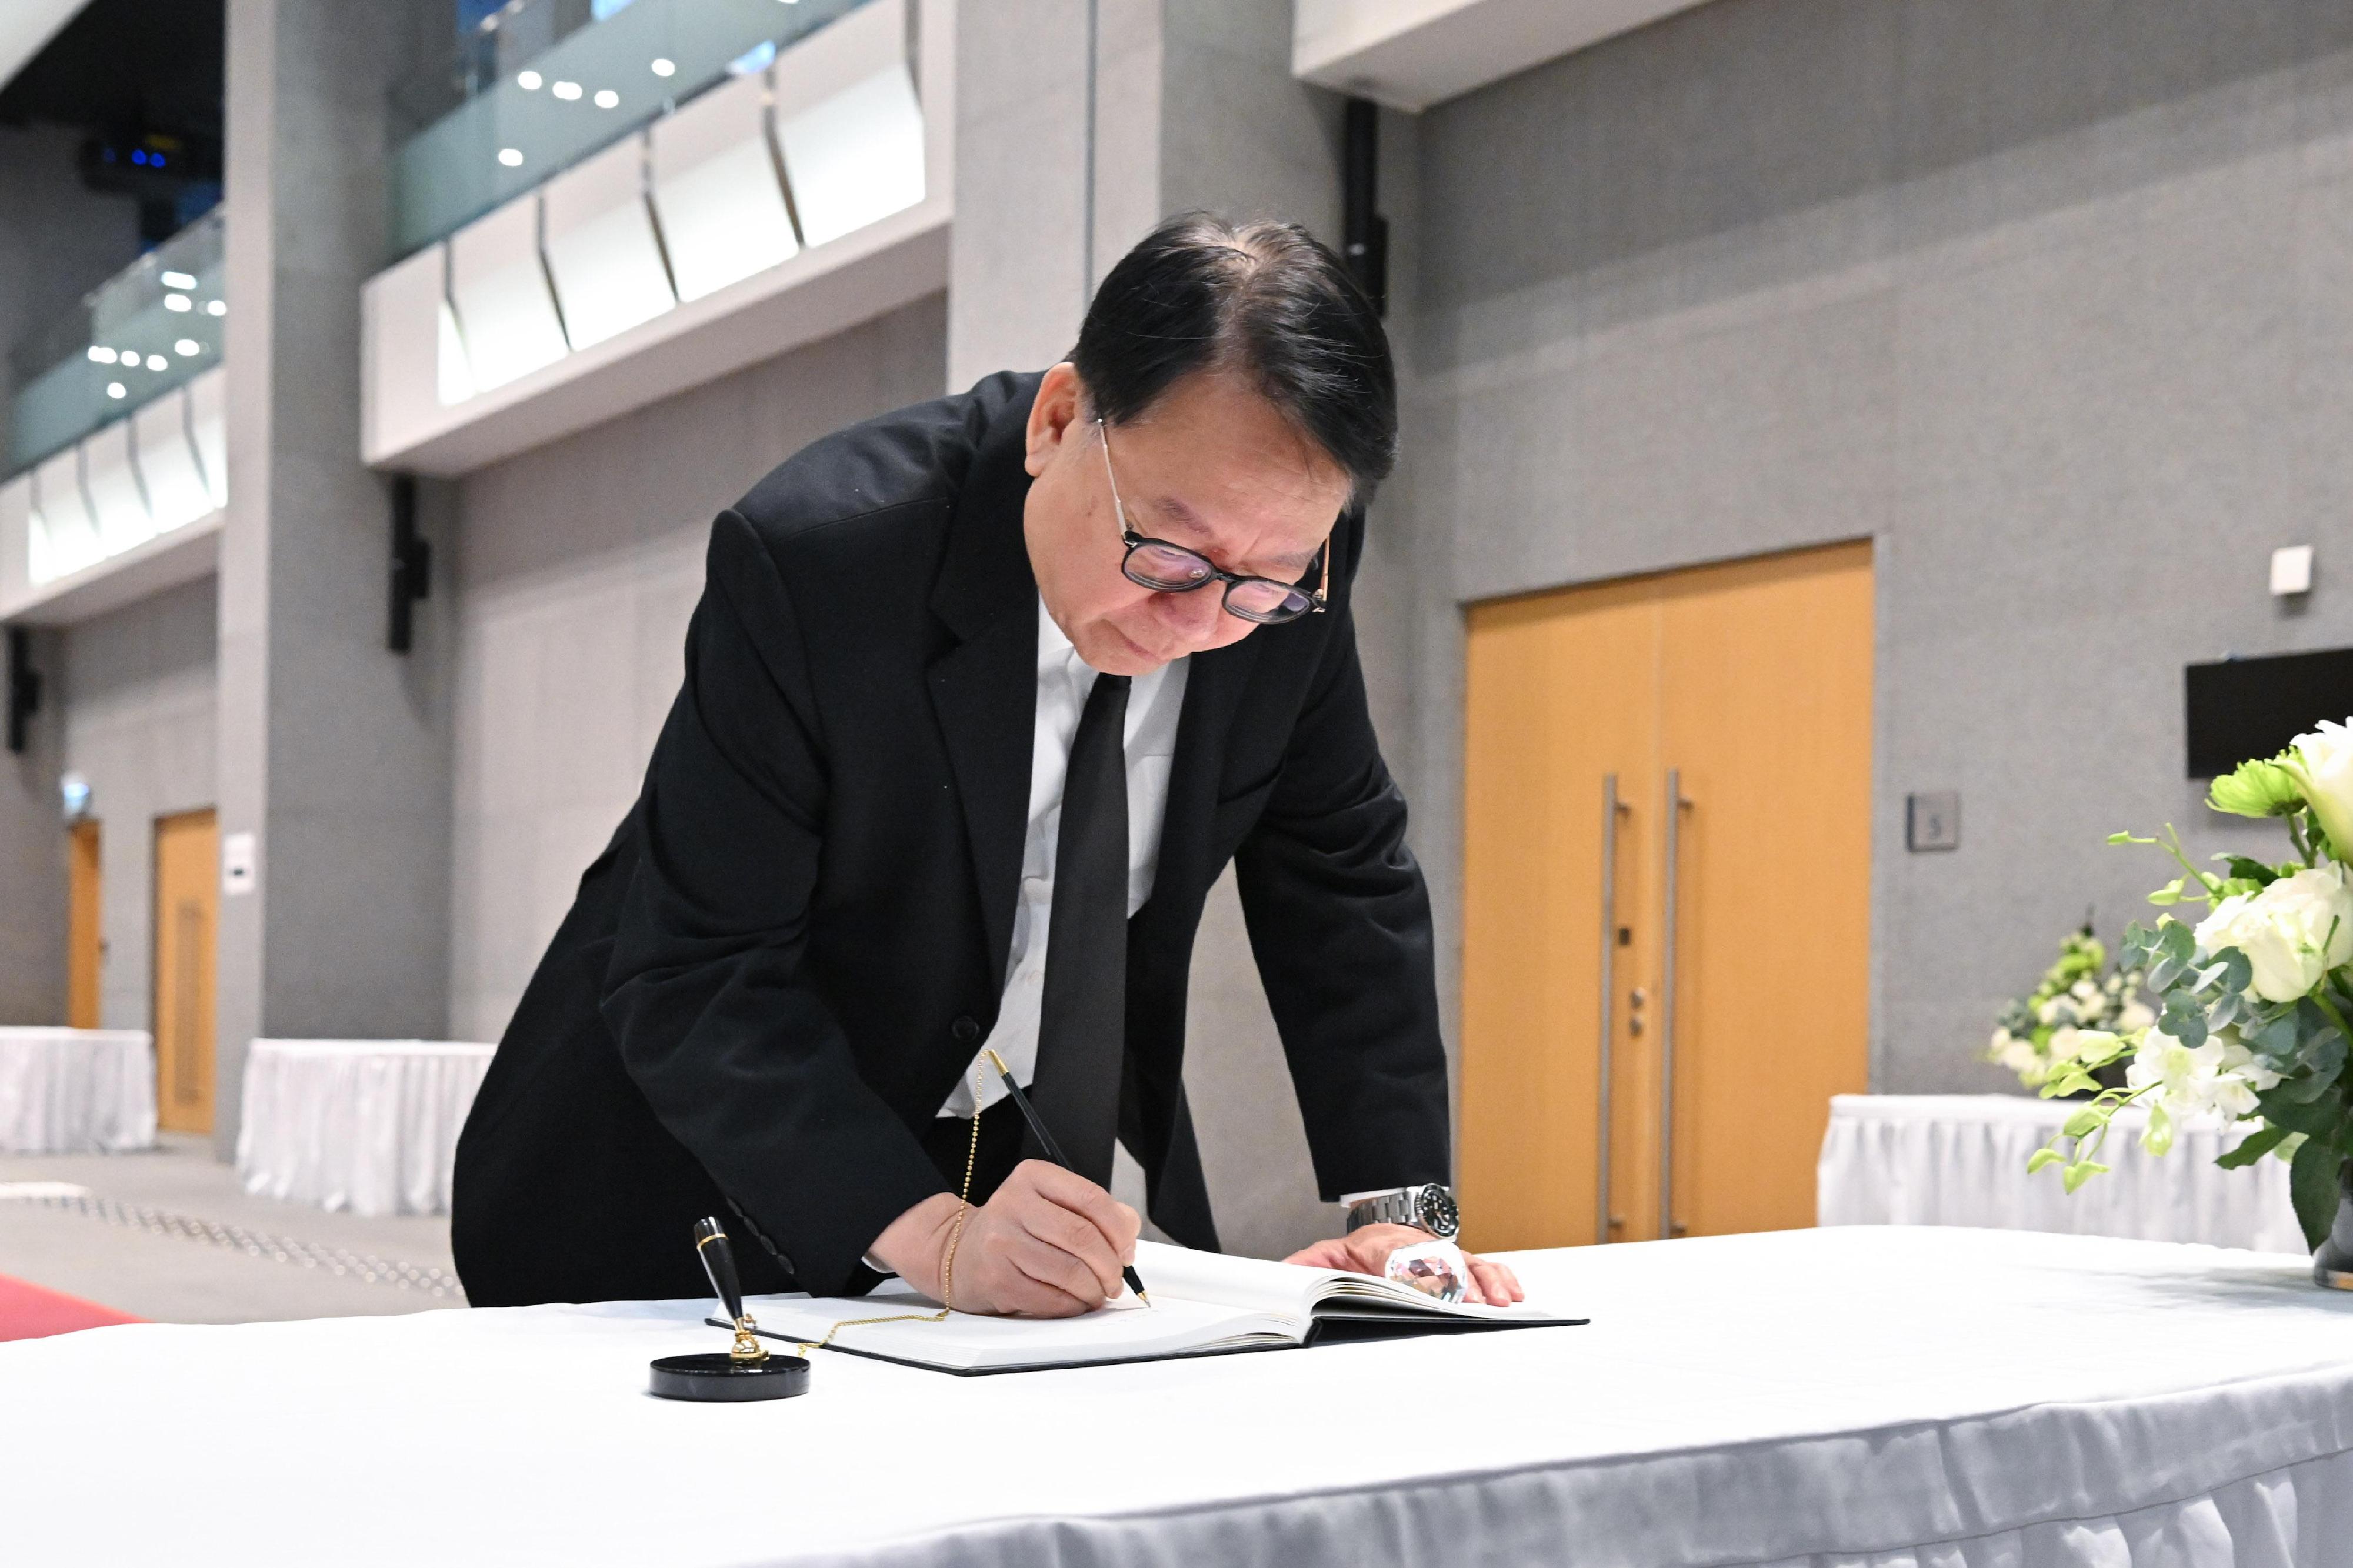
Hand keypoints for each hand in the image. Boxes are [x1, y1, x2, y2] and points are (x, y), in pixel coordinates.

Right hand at [869, 1159, 1140, 1316]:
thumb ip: (1094, 1212)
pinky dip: (1072, 1305)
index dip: (1119, 1230)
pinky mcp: (995, 1278)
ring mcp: (1000, 1241)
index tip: (1127, 1250)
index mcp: (1032, 1177)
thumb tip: (1129, 1233)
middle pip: (1082, 1237)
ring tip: (1097, 1293)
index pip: (1091, 1198)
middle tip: (1116, 1280)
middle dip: (1110, 1266)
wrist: (955, 1253)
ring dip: (1094, 1290)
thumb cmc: (1014, 1230)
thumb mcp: (1050, 1205)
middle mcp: (1012, 1203)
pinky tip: (1075, 1302)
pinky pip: (1049, 1298)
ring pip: (1069, 1271)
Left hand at [1283, 1224, 1525, 1305]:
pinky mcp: (1462, 1263)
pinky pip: (1487, 1268)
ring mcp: (1444, 1257)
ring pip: (1468, 1266)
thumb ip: (1307, 1267)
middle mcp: (1419, 1253)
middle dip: (1456, 1286)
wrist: (1388, 1223)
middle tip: (1469, 1305)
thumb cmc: (1363, 1249)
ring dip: (1485, 1283)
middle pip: (1440, 1268)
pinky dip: (1502, 1278)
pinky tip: (1514, 1292)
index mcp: (1384, 1251)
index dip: (1413, 1278)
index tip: (1426, 1292)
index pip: (1399, 1263)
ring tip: (1499, 1301)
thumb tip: (1279, 1277)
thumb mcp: (1330, 1255)